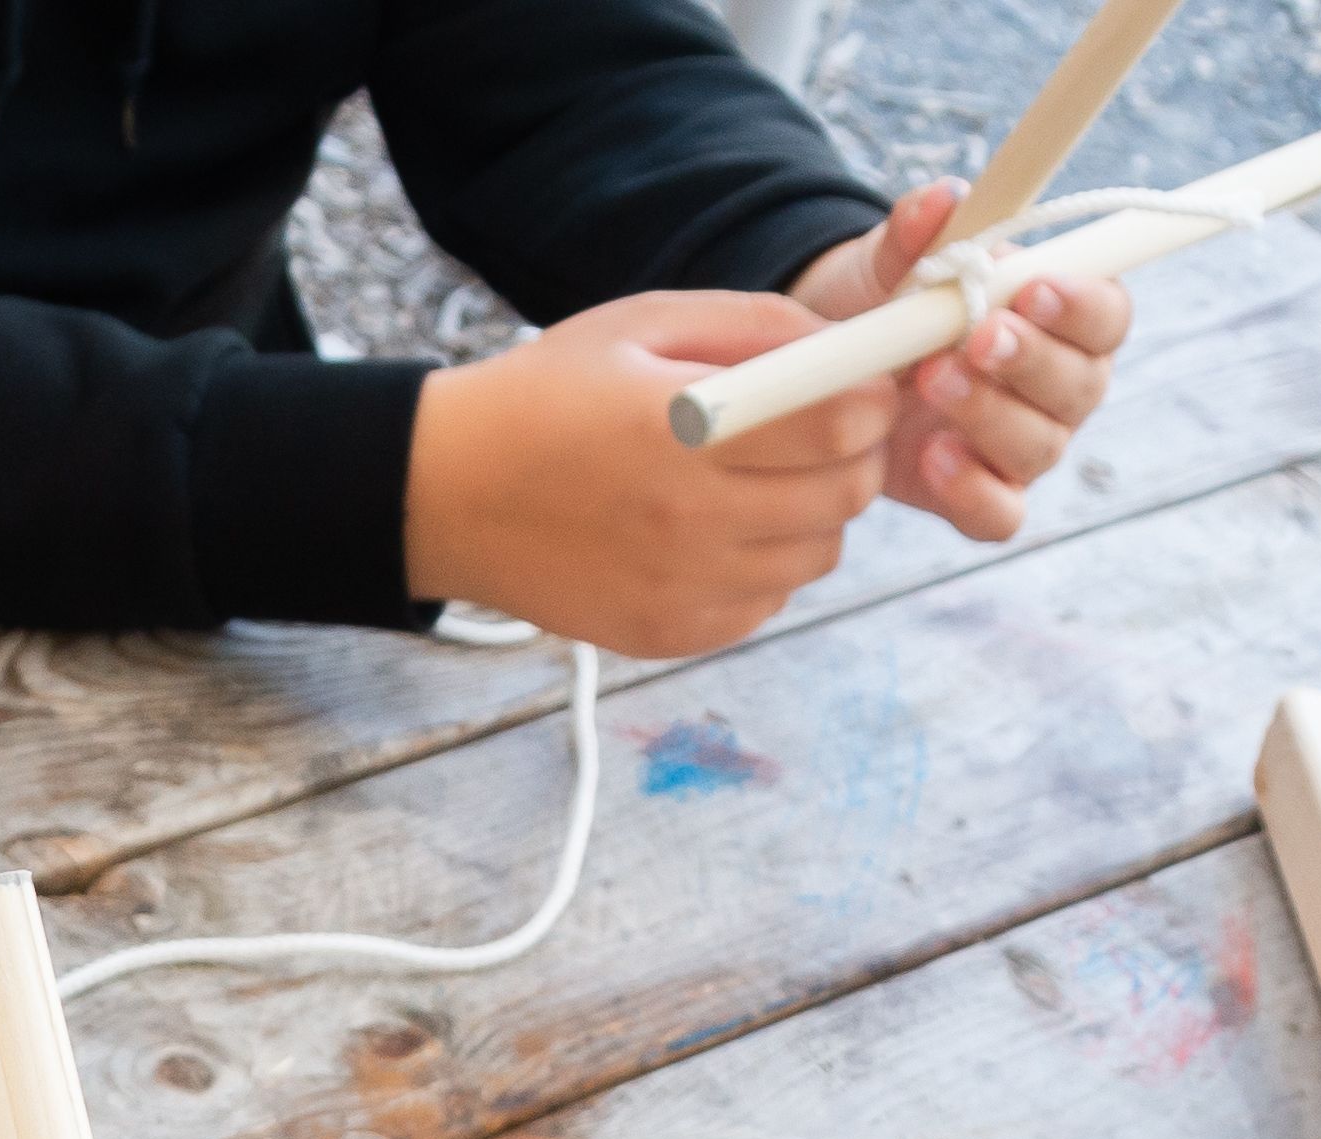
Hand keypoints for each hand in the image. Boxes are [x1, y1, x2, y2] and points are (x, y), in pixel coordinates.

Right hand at [403, 289, 874, 654]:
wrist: (450, 493)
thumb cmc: (547, 395)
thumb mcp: (642, 324)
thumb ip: (752, 326)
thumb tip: (846, 348)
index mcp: (684, 429)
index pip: (841, 423)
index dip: (870, 398)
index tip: (859, 386)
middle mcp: (688, 519)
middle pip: (845, 496)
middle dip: (855, 455)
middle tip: (823, 433)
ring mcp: (681, 587)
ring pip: (818, 556)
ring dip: (814, 514)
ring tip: (760, 480)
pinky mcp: (670, 633)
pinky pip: (769, 602)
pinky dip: (767, 567)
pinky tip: (718, 531)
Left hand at [791, 178, 1126, 543]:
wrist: (831, 368)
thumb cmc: (887, 304)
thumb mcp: (889, 260)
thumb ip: (917, 231)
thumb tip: (943, 197)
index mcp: (1060, 319)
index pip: (1108, 315)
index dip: (1083, 305)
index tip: (1032, 288)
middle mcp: (1058, 388)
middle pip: (1081, 384)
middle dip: (1031, 359)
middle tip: (977, 337)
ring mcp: (1022, 447)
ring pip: (1040, 446)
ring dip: (990, 415)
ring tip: (930, 381)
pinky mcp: (979, 497)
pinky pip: (999, 514)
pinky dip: (972, 491)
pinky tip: (932, 459)